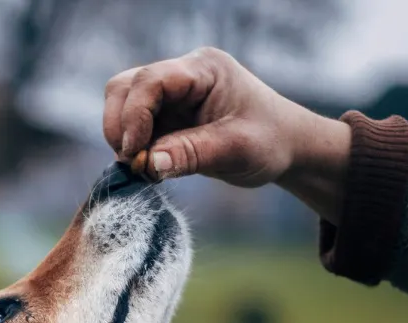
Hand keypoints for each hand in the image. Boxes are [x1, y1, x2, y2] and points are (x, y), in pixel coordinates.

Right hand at [102, 47, 352, 224]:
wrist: (286, 147)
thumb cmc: (270, 141)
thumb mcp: (236, 150)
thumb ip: (191, 154)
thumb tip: (147, 164)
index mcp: (203, 70)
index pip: (151, 80)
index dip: (134, 115)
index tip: (134, 153)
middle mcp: (182, 75)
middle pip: (126, 87)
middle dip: (121, 126)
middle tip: (133, 164)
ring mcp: (172, 95)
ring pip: (123, 105)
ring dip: (123, 138)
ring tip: (142, 168)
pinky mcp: (166, 117)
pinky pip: (133, 127)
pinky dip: (132, 148)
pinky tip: (149, 168)